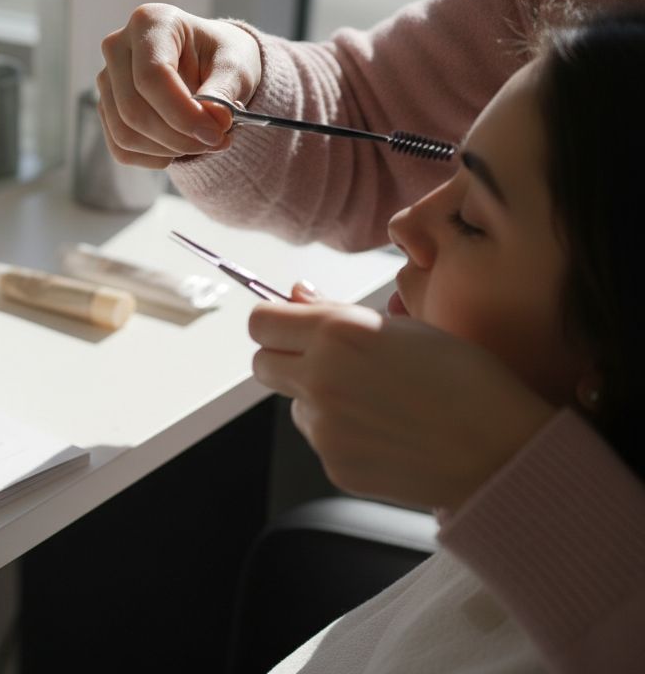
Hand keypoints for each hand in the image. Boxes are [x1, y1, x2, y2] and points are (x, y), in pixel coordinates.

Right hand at [96, 4, 262, 168]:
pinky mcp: (106, 107)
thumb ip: (224, 92)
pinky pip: (121, 148)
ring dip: (168, 150)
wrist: (208, 62)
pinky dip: (154, 157)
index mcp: (151, 22)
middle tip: (215, 142)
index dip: (183, 113)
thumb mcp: (235, 66)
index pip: (152, 76)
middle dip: (178, 137)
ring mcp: (107, 79)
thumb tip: (214, 121)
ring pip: (125, 133)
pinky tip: (180, 147)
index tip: (216, 134)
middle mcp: (118, 46)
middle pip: (133, 109)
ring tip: (202, 143)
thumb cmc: (221, 56)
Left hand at [248, 282, 556, 511]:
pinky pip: (320, 439)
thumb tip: (295, 295)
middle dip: (284, 359)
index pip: (260, 321)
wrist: (499, 449)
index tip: (291, 326)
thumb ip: (337, 312)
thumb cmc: (464, 379)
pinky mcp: (333, 463)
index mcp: (336, 334)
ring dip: (317, 398)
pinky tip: (386, 430)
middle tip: (326, 361)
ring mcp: (323, 427)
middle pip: (261, 363)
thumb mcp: (403, 326)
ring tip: (376, 401)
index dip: (275, 321)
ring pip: (294, 403)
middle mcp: (320, 379)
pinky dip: (341, 433)